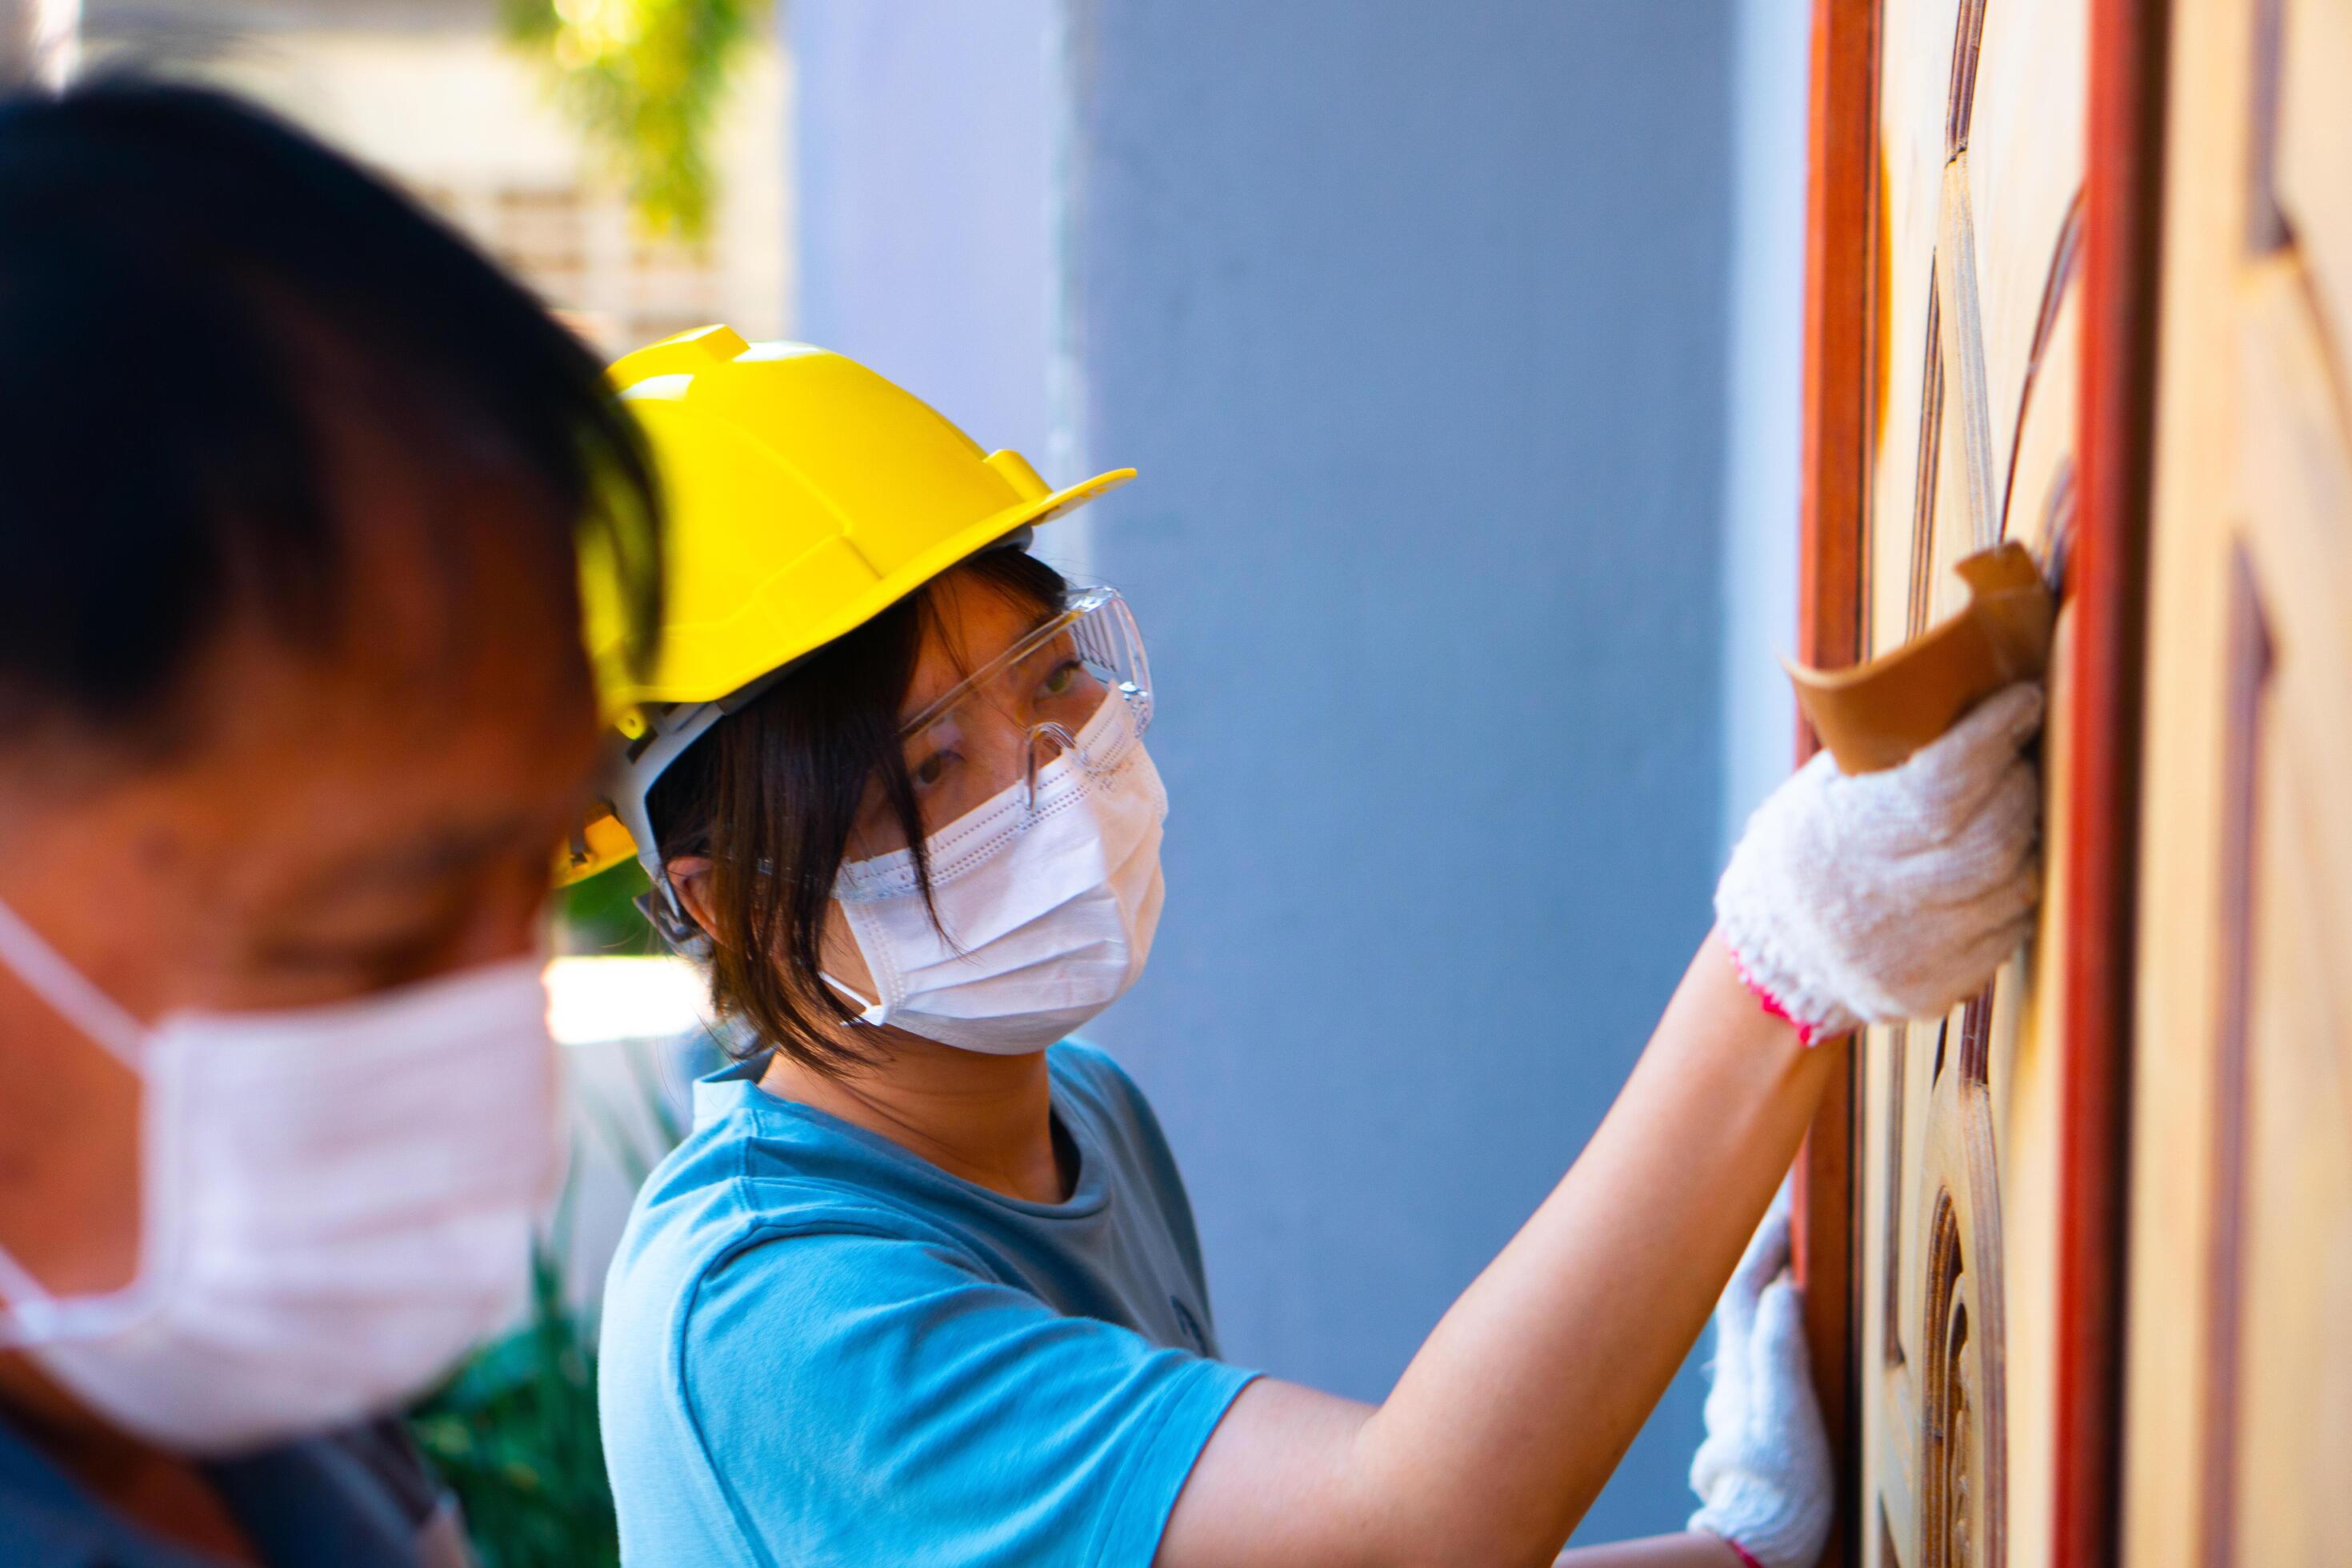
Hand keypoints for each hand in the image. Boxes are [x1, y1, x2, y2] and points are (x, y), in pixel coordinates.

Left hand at [1687, 1187, 1830, 1567]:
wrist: (1760, 1539)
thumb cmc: (1781, 1483)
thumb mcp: (1791, 1413)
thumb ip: (1782, 1351)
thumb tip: (1782, 1289)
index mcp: (1745, 1365)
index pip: (1749, 1286)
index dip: (1766, 1244)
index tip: (1788, 1209)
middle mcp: (1734, 1373)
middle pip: (1742, 1298)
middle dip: (1760, 1256)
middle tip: (1784, 1222)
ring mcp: (1740, 1394)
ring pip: (1748, 1324)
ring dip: (1765, 1286)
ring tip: (1790, 1262)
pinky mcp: (1751, 1417)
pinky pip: (1758, 1350)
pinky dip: (1772, 1324)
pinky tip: (1786, 1328)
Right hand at [1714, 682, 2042, 1040]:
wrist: (1772, 957)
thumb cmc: (1799, 854)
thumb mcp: (1816, 793)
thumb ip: (1883, 755)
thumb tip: (1962, 699)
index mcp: (1845, 838)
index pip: (1943, 782)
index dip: (1992, 736)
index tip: (2024, 699)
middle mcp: (1882, 898)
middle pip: (1993, 833)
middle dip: (2020, 784)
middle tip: (2020, 755)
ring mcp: (1913, 950)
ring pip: (2013, 883)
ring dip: (2027, 837)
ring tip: (2014, 809)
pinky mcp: (1936, 987)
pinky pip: (2009, 930)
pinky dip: (2015, 891)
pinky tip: (2001, 867)